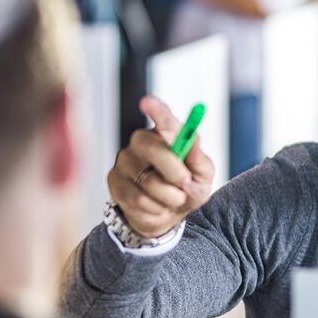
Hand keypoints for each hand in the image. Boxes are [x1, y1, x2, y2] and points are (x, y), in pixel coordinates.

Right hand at [108, 96, 214, 237]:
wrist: (169, 216)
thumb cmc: (187, 188)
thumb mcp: (202, 176)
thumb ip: (200, 159)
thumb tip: (194, 139)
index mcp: (166, 135)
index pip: (161, 118)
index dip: (155, 109)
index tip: (148, 102)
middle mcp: (141, 142)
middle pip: (152, 148)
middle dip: (174, 171)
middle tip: (185, 182)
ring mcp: (125, 161)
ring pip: (149, 182)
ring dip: (170, 197)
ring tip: (173, 198)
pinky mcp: (114, 181)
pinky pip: (139, 199)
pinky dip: (157, 208)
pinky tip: (157, 205)